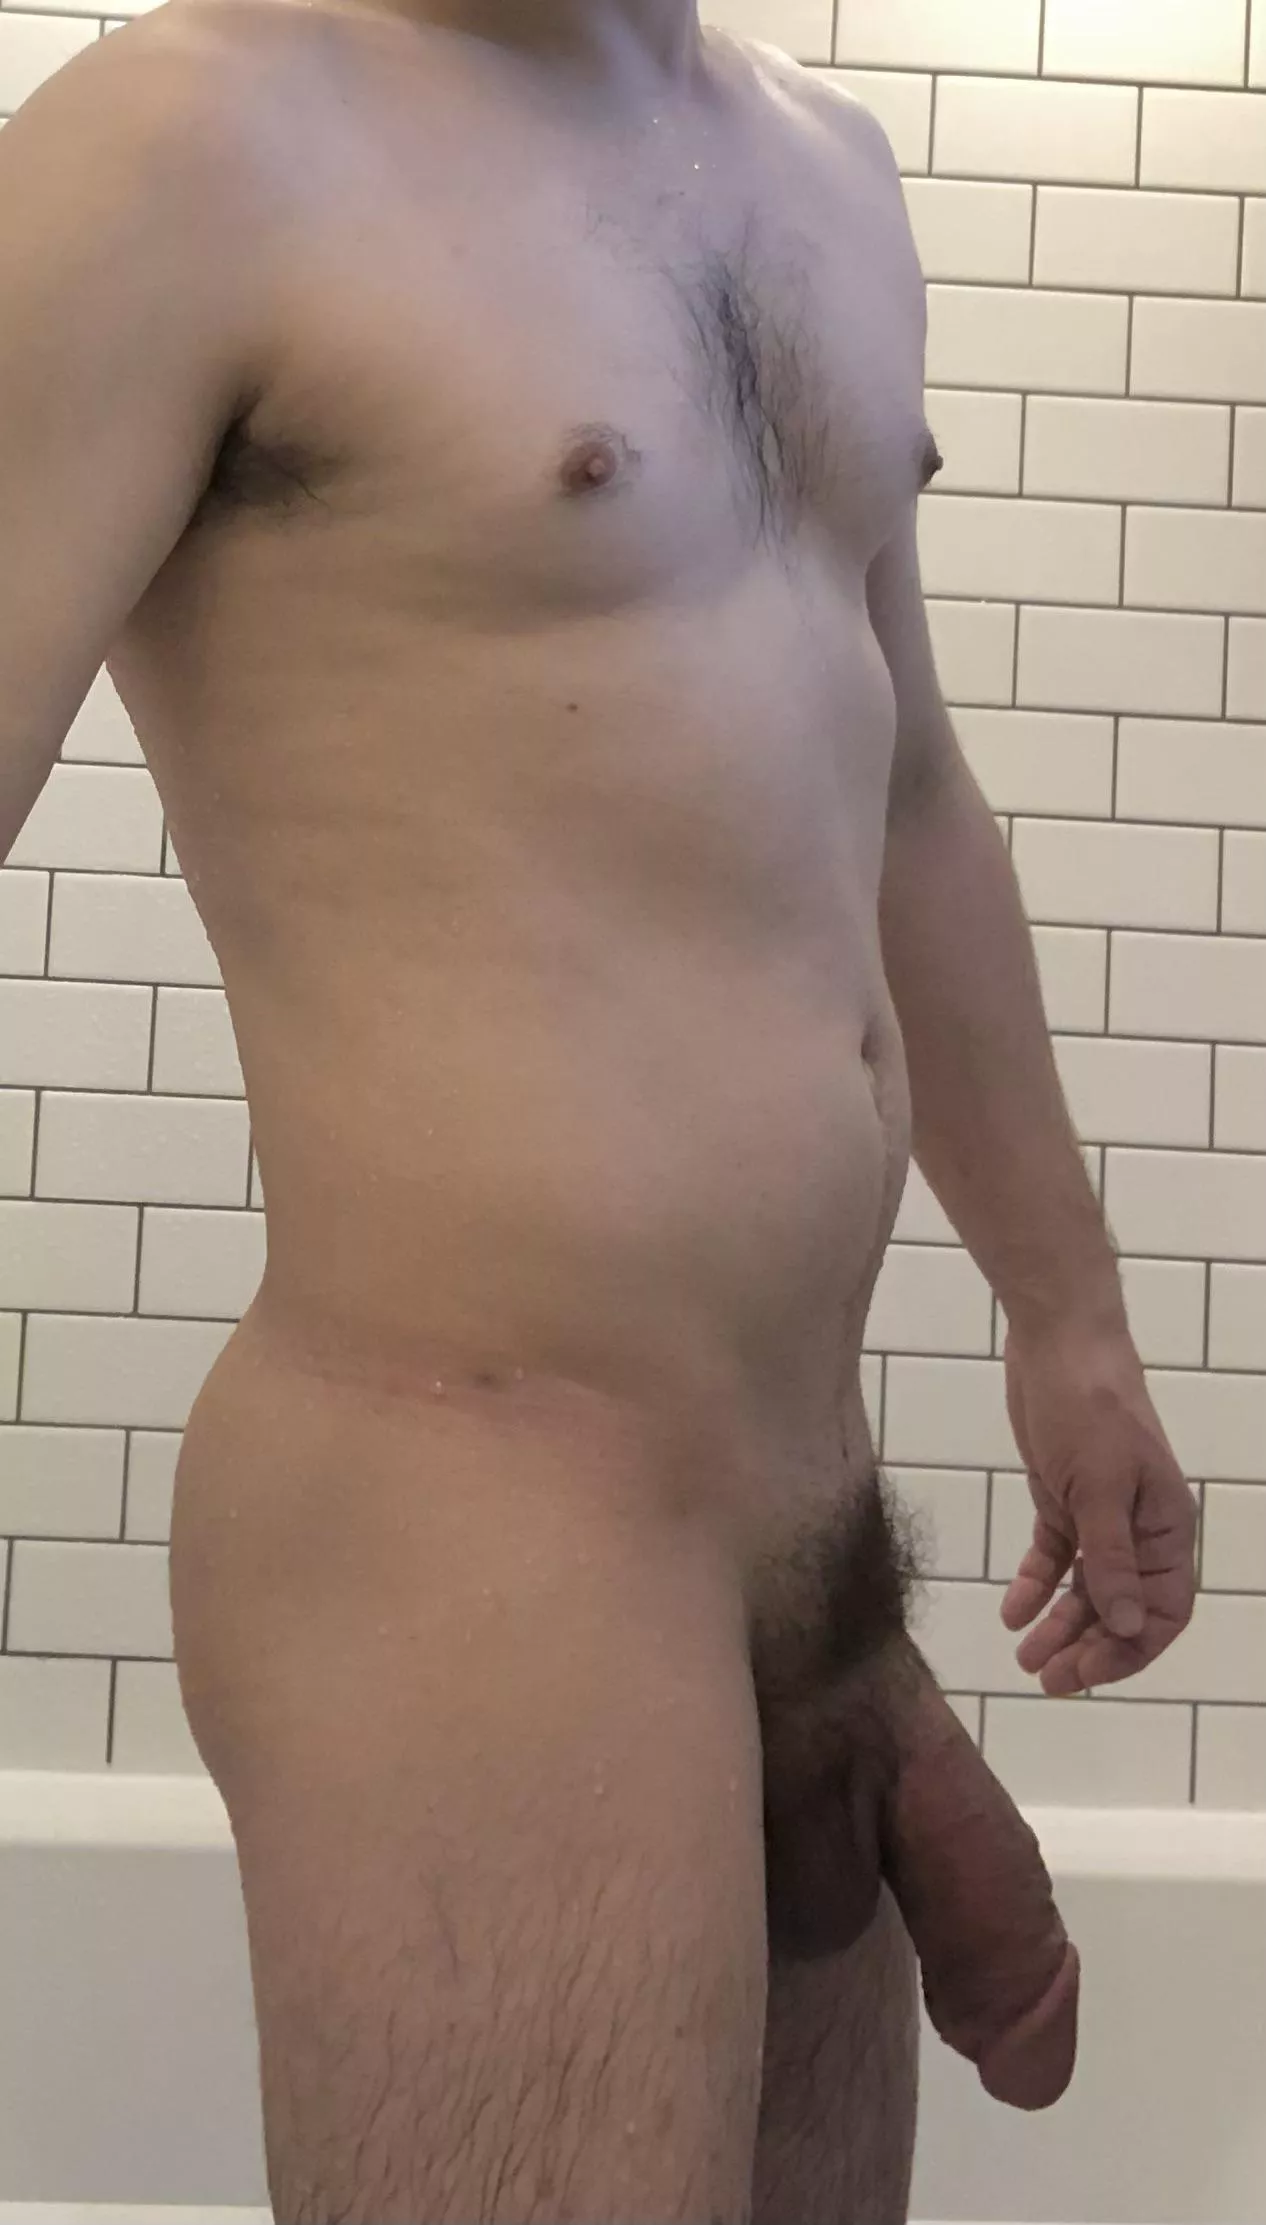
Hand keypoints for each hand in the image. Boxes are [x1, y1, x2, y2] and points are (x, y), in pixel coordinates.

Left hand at [1001, 1320, 1196, 1694]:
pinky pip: (1054, 1556)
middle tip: (1046, 1680)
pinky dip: (1035, 1586)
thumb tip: (1125, 1626)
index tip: (1088, 1674)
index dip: (1130, 1649)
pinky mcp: (1064, 1499)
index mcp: (1168, 1527)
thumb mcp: (1099, 1488)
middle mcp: (1140, 1528)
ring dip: (1058, 1625)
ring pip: (1085, 1588)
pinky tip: (1011, 1612)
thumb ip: (1110, 1560)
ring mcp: (1101, 1515)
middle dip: (1088, 1647)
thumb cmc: (1089, 1409)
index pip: (1164, 1609)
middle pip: (1120, 1607)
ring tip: (1025, 1657)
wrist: (1056, 1343)